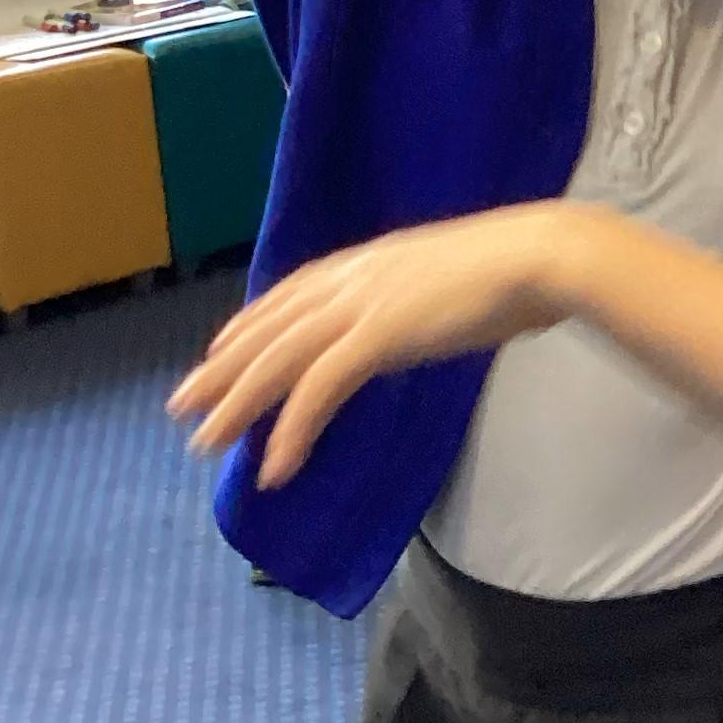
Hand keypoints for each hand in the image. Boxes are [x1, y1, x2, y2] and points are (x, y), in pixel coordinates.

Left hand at [169, 204, 583, 482]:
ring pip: (277, 360)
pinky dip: (292, 429)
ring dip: (237, 405)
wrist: (538, 257)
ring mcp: (361, 305)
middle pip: (267, 330)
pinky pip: (319, 390)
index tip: (217, 353)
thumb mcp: (450, 281)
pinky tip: (275, 464)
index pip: (288, 295)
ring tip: (206, 443)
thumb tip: (418, 319)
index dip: (247, 326)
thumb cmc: (515, 271)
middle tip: (183, 407)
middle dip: (220, 371)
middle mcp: (351, 279)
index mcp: (367, 263)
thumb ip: (420, 299)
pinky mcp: (378, 335)